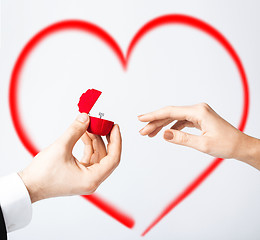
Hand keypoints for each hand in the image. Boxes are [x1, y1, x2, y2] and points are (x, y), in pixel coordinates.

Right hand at [19, 113, 121, 202]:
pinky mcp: (79, 174)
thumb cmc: (42, 174)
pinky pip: (89, 157)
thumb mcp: (61, 147)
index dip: (116, 141)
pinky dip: (88, 145)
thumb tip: (86, 117)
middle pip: (106, 156)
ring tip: (89, 126)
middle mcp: (91, 180)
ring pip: (97, 156)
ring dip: (95, 140)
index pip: (113, 159)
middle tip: (104, 124)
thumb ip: (76, 130)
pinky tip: (84, 134)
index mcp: (91, 179)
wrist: (28, 185)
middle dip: (105, 138)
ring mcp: (86, 178)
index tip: (115, 127)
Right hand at [138, 103, 259, 169]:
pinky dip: (171, 127)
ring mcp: (198, 114)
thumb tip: (164, 134)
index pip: (170, 112)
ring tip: (149, 133)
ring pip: (174, 117)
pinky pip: (181, 121)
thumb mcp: (203, 144)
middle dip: (155, 122)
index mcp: (198, 111)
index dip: (154, 115)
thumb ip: (182, 138)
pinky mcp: (198, 119)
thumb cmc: (227, 144)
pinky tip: (164, 132)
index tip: (141, 119)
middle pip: (170, 114)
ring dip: (161, 125)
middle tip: (142, 131)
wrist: (241, 146)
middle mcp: (197, 109)